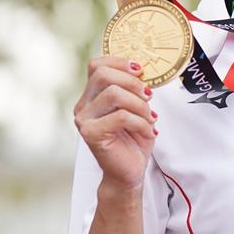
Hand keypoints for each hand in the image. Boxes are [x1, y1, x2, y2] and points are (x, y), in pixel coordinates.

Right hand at [73, 56, 157, 192]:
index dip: (119, 62)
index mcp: (92, 95)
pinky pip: (120, 116)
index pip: (97, 65)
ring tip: (149, 118)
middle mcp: (83, 105)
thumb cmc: (133, 139)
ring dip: (139, 105)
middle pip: (103, 75)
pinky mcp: (91, 134)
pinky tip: (148, 131)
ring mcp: (84, 119)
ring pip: (113, 94)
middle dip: (132, 82)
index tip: (140, 70)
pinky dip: (141, 122)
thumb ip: (134, 89)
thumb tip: (143, 69)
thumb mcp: (137, 107)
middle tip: (148, 96)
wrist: (129, 171)